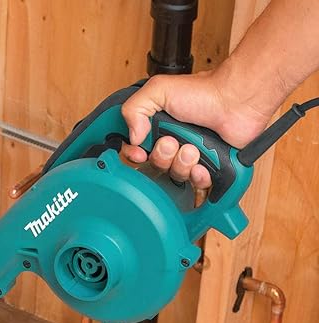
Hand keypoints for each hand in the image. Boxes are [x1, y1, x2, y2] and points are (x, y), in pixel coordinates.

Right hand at [120, 68, 273, 188]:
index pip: (135, 150)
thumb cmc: (205, 92)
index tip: (139, 152)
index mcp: (158, 128)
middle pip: (154, 166)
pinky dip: (199, 176)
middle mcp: (173, 143)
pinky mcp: (209, 167)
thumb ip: (134, 108)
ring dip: (182, 163)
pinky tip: (202, 164)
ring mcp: (191, 156)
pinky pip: (197, 185)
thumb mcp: (159, 90)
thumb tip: (132, 137)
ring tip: (193, 148)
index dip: (133, 155)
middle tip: (173, 142)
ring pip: (175, 176)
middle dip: (162, 157)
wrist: (237, 101)